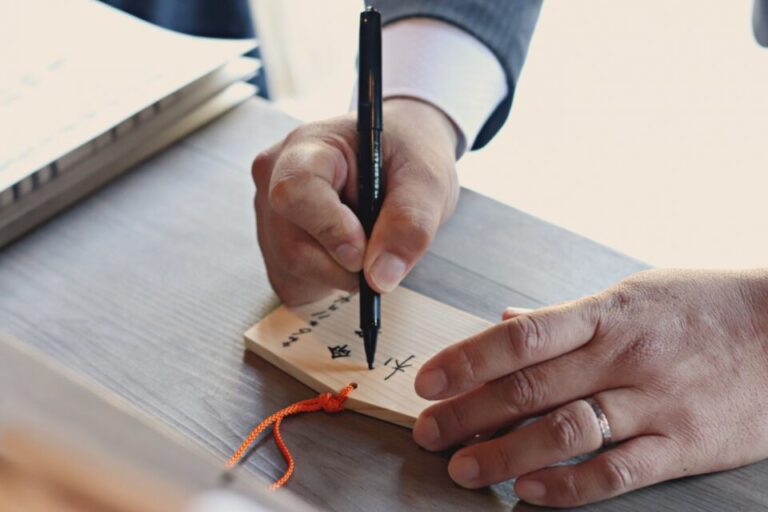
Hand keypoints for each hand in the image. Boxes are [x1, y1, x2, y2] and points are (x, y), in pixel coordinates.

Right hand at [252, 98, 458, 304]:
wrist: (400, 160)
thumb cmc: (408, 157)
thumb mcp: (427, 179)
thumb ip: (410, 222)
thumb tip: (381, 277)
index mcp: (308, 146)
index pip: (295, 191)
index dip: (329, 228)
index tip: (364, 250)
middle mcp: (274, 178)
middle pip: (292, 244)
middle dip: (343, 265)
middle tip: (381, 254)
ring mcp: (268, 215)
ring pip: (291, 269)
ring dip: (339, 275)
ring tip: (369, 245)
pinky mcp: (274, 248)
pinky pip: (292, 285)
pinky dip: (328, 284)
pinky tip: (348, 258)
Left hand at [412, 269, 767, 506]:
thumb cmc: (703, 307)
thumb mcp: (632, 293)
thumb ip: (566, 315)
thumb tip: (506, 320)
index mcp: (606, 314)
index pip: (520, 338)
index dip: (466, 359)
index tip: (427, 380)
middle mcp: (623, 357)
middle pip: (530, 389)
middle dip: (469, 413)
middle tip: (428, 432)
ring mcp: (655, 403)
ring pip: (566, 432)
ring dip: (506, 454)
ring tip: (464, 468)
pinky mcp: (684, 445)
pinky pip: (618, 471)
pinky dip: (570, 486)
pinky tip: (530, 492)